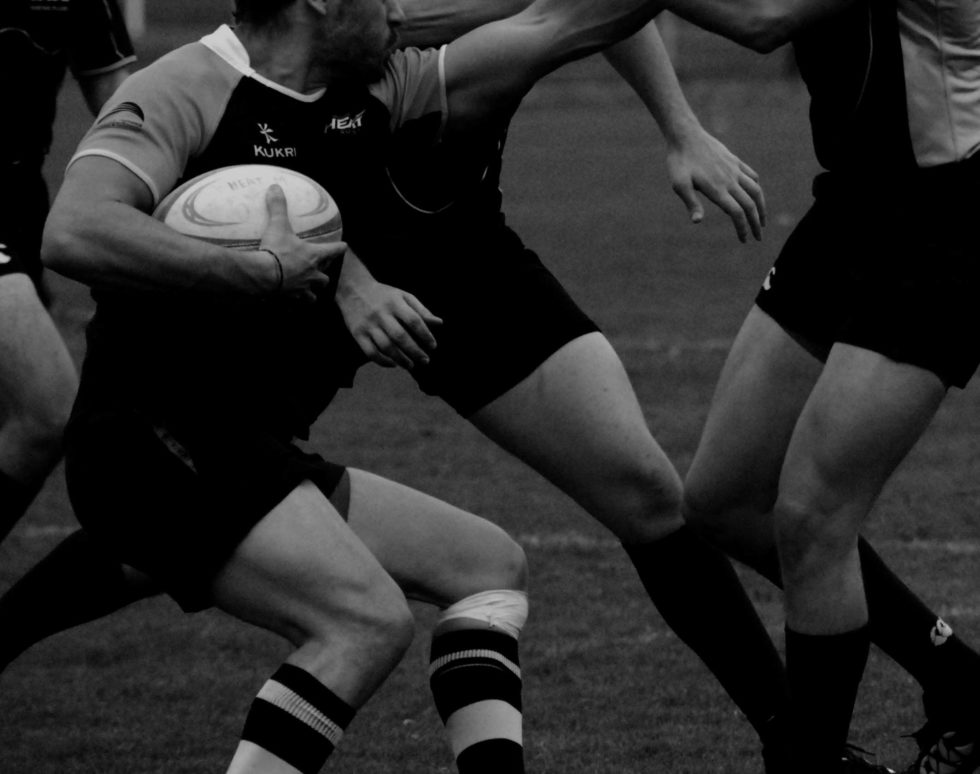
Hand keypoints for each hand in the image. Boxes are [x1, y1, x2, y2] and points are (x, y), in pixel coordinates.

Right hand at [260, 184, 345, 301]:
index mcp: (314, 256)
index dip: (339, 248)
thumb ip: (278, 207)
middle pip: (325, 278)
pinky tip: (290, 301)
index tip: (344, 246)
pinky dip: (295, 302)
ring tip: (308, 290)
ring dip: (312, 292)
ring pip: (313, 294)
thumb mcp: (278, 225)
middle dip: (324, 275)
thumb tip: (275, 187)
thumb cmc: (275, 250)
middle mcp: (312, 274)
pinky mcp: (290, 300)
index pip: (334, 251)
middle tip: (320, 271)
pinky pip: (296, 304)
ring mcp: (302, 289)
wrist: (263, 276)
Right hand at [338, 277, 442, 368]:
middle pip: (400, 336)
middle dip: (415, 351)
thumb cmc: (384, 295)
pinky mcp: (358, 334)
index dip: (425, 335)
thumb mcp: (403, 296)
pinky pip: (370, 352)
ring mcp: (368, 325)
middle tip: (425, 360)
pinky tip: (393, 364)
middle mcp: (381, 314)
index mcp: (395, 303)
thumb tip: (439, 323)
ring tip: (411, 365)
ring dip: (400, 359)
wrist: (353, 289)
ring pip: (386, 347)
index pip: (414, 320)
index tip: (433, 346)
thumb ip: (421, 310)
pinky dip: (382, 361)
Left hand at [666, 128, 765, 242]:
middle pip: (750, 205)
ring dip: (762, 207)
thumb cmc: (679, 162)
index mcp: (717, 189)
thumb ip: (691, 203)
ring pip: (756, 191)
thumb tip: (697, 221)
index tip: (744, 240)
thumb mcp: (679, 185)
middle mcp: (730, 180)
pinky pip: (751, 176)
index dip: (742, 228)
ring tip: (762, 220)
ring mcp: (734, 170)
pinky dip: (756, 188)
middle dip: (756, 223)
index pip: (736, 213)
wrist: (686, 135)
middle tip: (758, 238)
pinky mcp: (734, 161)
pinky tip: (755, 195)